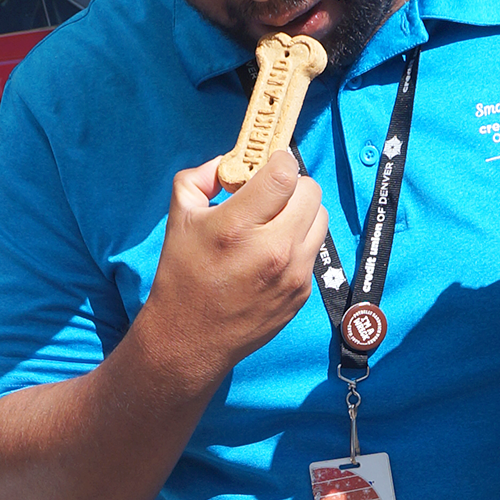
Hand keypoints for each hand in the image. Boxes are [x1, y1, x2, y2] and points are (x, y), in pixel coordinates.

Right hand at [141, 151, 328, 379]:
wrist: (190, 339)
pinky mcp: (304, 291)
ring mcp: (294, 273)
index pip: (285, 174)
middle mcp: (273, 249)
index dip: (279, 160)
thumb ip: (202, 176)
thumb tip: (231, 161)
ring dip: (301, 211)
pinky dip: (299, 240)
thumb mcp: (179, 217)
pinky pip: (314, 248)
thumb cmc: (182, 275)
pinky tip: (273, 251)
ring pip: (320, 218)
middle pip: (310, 191)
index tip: (269, 163)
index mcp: (238, 226)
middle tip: (271, 192)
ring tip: (275, 220)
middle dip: (292, 184)